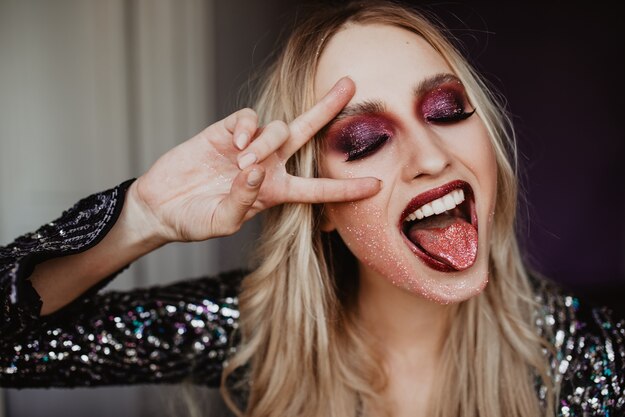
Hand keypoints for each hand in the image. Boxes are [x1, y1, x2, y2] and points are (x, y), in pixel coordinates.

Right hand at [128, 77, 380, 243]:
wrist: (160, 206)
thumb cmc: (194, 220)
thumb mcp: (221, 222)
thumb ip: (243, 201)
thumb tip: (257, 170)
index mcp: (275, 191)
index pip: (318, 189)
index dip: (346, 188)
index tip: (376, 185)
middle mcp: (268, 164)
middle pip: (307, 133)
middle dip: (327, 109)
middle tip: (350, 84)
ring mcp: (248, 146)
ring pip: (277, 128)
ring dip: (264, 142)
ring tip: (240, 162)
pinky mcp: (225, 131)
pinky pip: (247, 118)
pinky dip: (246, 127)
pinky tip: (234, 143)